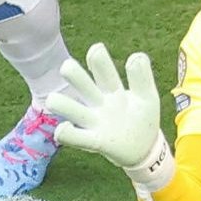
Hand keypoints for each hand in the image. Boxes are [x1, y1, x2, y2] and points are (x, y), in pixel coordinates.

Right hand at [36, 43, 166, 171]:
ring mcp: (94, 122)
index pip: (102, 69)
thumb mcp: (148, 96)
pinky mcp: (94, 142)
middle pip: (82, 84)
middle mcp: (99, 102)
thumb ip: (143, 77)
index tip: (96, 50)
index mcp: (112, 89)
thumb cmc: (143, 119)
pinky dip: (65, 133)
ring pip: (72, 109)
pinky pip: (74, 137)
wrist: (145, 149)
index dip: (97, 59)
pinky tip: (64, 128)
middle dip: (72, 73)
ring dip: (61, 104)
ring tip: (53, 100)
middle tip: (66, 67)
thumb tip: (135, 56)